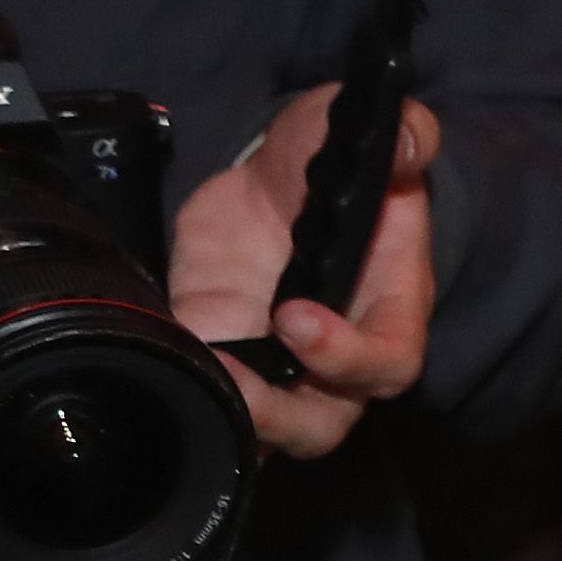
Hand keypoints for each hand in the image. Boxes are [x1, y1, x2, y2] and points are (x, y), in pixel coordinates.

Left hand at [168, 85, 440, 458]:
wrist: (278, 185)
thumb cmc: (332, 167)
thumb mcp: (361, 132)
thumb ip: (398, 132)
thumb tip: (410, 140)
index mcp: (387, 309)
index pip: (386, 362)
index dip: (346, 356)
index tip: (294, 317)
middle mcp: (335, 357)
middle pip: (321, 422)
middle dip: (279, 412)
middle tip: (233, 374)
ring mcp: (274, 365)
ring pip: (264, 428)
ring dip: (228, 412)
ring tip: (190, 369)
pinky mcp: (218, 351)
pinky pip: (205, 391)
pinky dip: (178, 379)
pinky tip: (152, 351)